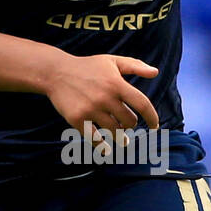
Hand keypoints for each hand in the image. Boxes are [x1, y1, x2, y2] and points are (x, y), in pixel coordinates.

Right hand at [45, 53, 160, 151]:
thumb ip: (135, 66)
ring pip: (114, 131)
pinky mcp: (77, 119)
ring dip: (120, 136)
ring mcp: (90, 109)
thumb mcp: (112, 61)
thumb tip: (155, 72)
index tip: (155, 126)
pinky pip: (94, 138)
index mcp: (116, 83)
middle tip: (127, 124)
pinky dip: (102, 146)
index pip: (142, 104)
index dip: (152, 117)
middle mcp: (105, 97)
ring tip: (123, 139)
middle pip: (129, 121)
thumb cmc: (87, 67)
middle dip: (131, 124)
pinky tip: (106, 149)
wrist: (56, 72)